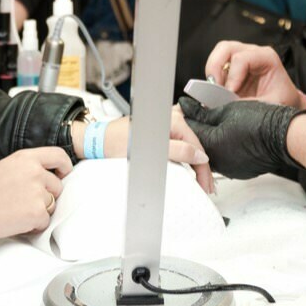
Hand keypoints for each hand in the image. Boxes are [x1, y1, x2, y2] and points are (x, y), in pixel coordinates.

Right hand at [0, 147, 69, 240]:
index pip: (58, 156)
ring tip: (16, 211)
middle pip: (57, 186)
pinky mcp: (36, 213)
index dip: (64, 167)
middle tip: (24, 202)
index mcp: (26, 158)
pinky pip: (44, 222)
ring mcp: (37, 192)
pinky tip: (15, 221)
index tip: (63, 175)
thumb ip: (28, 169)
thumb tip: (46, 179)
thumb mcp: (6, 167)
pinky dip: (33, 226)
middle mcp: (35, 172)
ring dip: (38, 211)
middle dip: (46, 196)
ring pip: (51, 205)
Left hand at [72, 111, 214, 192]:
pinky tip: (188, 167)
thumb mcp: (152, 150)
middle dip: (202, 167)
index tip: (206, 185)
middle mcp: (170, 119)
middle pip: (194, 146)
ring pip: (187, 146)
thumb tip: (200, 156)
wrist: (99, 142)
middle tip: (206, 186)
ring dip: (194, 164)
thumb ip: (179, 151)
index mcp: (172, 120)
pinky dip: (184, 158)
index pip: (197, 146)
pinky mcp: (158, 132)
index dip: (203, 169)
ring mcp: (164, 125)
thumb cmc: (118, 142)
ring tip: (200, 180)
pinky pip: (178, 145)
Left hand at [179, 96, 301, 180]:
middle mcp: (219, 162)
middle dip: (197, 127)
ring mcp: (230, 169)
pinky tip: (230, 135)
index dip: (187, 115)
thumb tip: (187, 107)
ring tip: (217, 122)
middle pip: (199, 142)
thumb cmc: (263, 121)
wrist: (286, 136)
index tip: (186, 107)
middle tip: (198, 112)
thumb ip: (203, 111)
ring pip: (212, 151)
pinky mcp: (240, 170)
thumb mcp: (227, 109)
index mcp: (212, 146)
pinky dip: (224, 146)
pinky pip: (225, 157)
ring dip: (210, 137)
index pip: (189, 129)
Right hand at [205, 40, 305, 108]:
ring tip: (215, 90)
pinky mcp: (234, 66)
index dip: (232, 77)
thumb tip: (225, 105)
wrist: (287, 103)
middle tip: (214, 88)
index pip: (241, 59)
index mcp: (267, 57)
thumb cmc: (283, 102)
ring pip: (218, 53)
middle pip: (225, 48)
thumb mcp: (269, 106)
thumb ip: (248, 105)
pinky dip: (214, 77)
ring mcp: (242, 56)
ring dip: (213, 71)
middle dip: (215, 68)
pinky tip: (218, 92)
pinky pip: (217, 65)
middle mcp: (253, 52)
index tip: (230, 95)